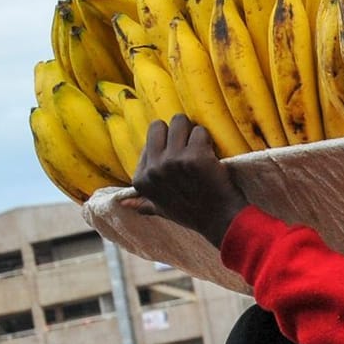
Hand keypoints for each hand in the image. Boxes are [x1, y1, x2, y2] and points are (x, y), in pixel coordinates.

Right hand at [124, 115, 249, 246]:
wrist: (220, 220)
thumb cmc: (192, 213)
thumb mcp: (162, 209)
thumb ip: (143, 202)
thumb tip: (123, 203)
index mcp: (141, 178)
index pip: (149, 139)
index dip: (167, 146)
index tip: (178, 162)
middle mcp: (154, 168)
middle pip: (160, 125)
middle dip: (176, 131)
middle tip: (189, 146)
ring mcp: (174, 161)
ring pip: (180, 123)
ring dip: (193, 133)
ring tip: (201, 151)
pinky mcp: (195, 156)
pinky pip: (201, 131)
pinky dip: (208, 141)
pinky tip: (211, 157)